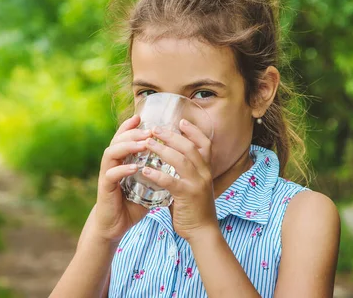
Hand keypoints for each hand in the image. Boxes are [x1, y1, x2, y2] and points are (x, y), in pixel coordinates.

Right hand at [92, 115, 149, 241]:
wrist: (115, 225)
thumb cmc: (132, 202)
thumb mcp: (148, 184)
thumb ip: (158, 171)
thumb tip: (180, 162)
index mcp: (122, 159)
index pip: (124, 137)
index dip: (131, 125)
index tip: (142, 117)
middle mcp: (112, 163)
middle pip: (117, 139)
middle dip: (133, 132)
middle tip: (149, 130)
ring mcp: (107, 174)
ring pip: (111, 152)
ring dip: (128, 146)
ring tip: (143, 144)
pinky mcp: (105, 188)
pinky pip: (111, 175)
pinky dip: (122, 169)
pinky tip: (135, 168)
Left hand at [141, 119, 218, 241]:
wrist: (202, 231)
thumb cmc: (194, 208)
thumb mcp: (193, 184)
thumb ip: (185, 172)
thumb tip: (170, 157)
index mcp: (206, 169)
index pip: (205, 143)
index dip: (194, 131)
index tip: (181, 120)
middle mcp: (205, 173)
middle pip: (189, 147)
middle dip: (171, 135)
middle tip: (155, 128)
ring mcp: (197, 184)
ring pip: (180, 160)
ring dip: (162, 149)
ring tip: (148, 143)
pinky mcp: (188, 196)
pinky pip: (171, 181)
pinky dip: (157, 174)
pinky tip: (145, 170)